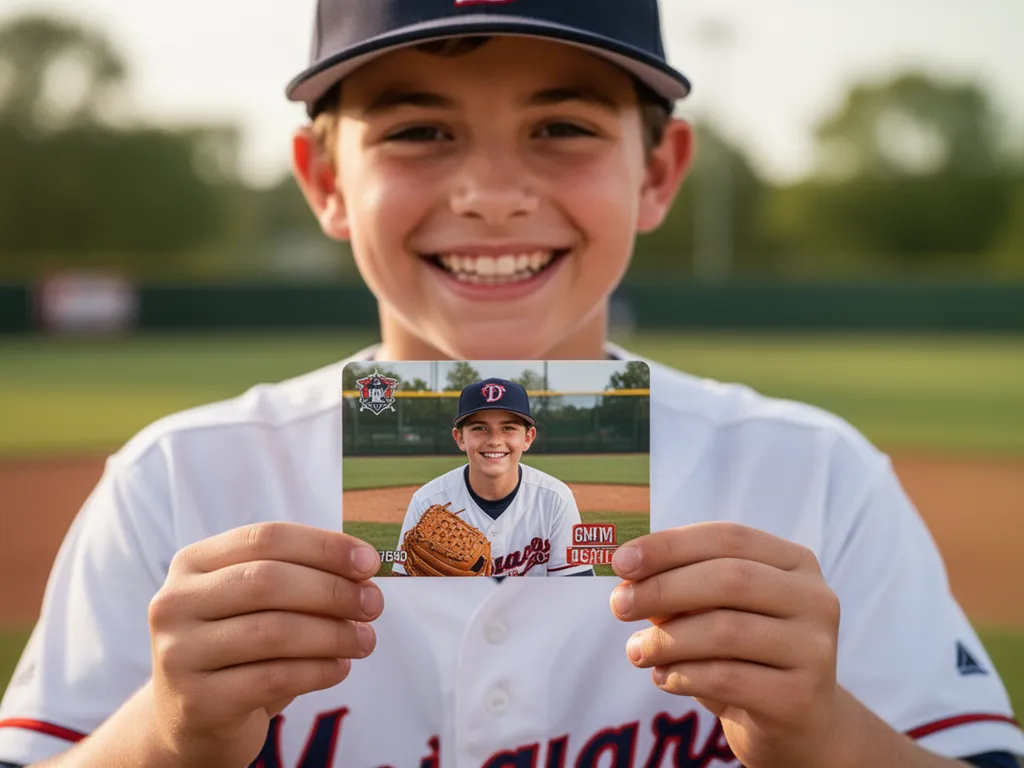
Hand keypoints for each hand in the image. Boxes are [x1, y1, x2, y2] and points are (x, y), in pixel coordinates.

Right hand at [147, 522, 382, 767]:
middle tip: (373, 604)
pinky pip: (273, 679)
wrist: (193, 720)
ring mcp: (178, 654)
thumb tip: (363, 571)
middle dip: (332, 590)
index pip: (266, 538)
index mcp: (193, 562)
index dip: (324, 546)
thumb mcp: (258, 604)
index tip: (369, 562)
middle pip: (267, 581)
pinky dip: (318, 670)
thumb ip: (300, 578)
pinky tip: (341, 668)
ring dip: (333, 634)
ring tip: (365, 640)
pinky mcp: (197, 702)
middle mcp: (175, 602)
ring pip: (273, 631)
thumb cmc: (239, 649)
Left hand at [609, 522, 841, 767]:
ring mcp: (815, 649)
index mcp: (795, 562)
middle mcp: (815, 599)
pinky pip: (727, 679)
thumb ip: (679, 588)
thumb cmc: (746, 653)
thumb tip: (628, 576)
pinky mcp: (800, 697)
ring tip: (636, 651)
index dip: (670, 545)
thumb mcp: (715, 612)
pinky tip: (663, 678)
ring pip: (725, 631)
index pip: (728, 538)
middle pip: (729, 579)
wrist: (798, 722)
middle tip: (619, 605)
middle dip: (663, 588)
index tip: (621, 561)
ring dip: (667, 639)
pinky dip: (683, 675)